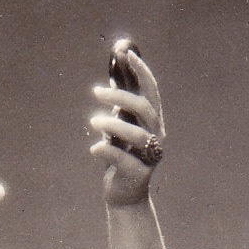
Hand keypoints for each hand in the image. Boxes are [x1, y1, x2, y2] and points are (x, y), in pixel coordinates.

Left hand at [89, 45, 165, 207]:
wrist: (124, 195)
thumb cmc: (121, 156)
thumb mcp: (119, 127)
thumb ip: (119, 104)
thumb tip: (114, 71)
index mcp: (152, 121)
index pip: (151, 90)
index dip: (141, 70)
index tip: (125, 53)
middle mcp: (156, 135)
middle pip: (144, 108)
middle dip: (120, 95)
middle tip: (96, 91)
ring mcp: (150, 155)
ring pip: (136, 134)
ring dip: (112, 124)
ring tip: (92, 121)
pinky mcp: (138, 174)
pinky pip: (122, 159)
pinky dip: (105, 151)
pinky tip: (94, 148)